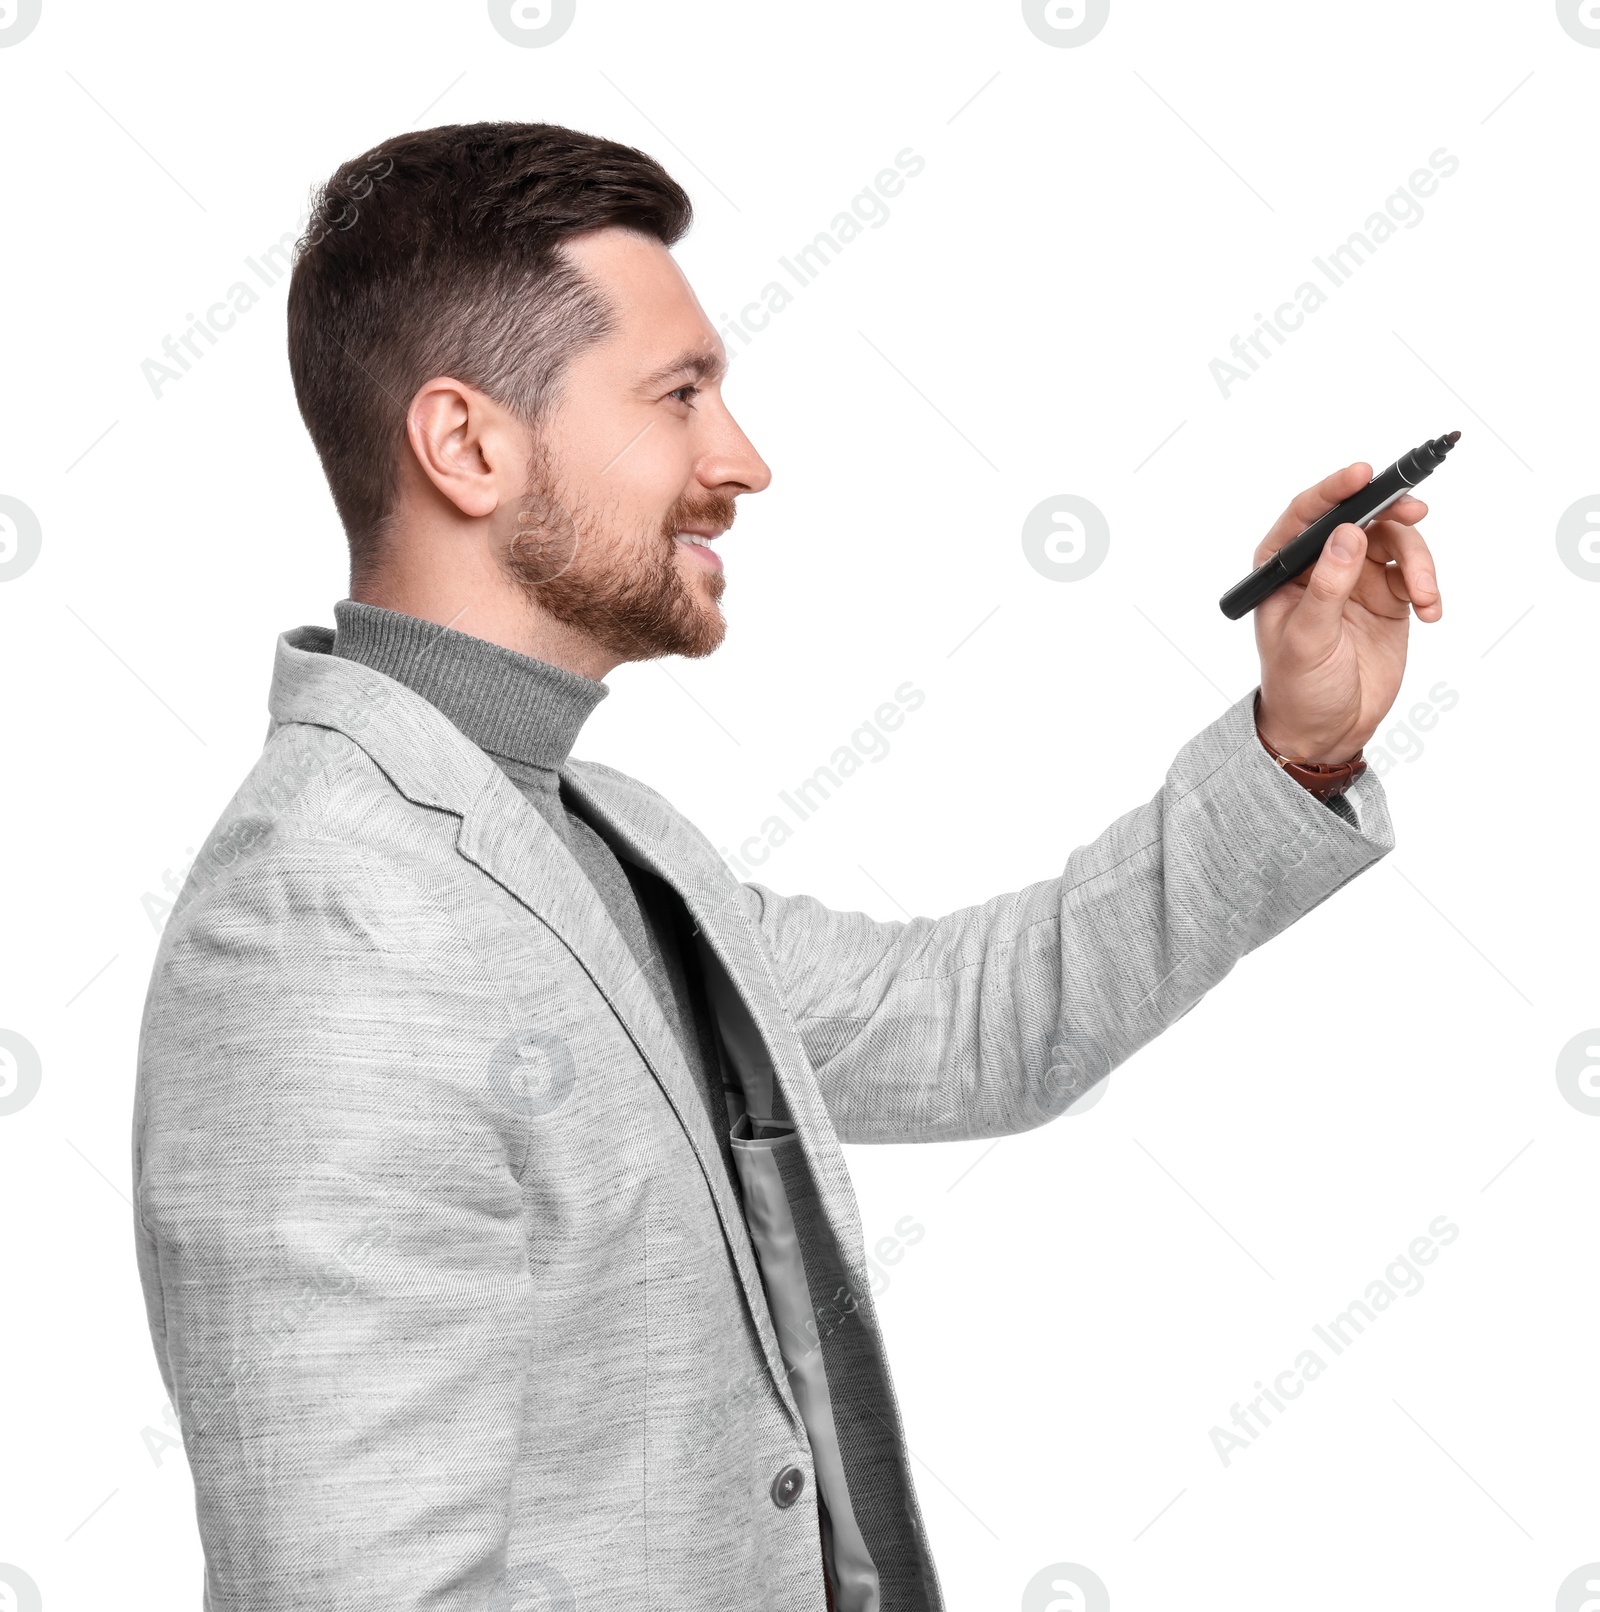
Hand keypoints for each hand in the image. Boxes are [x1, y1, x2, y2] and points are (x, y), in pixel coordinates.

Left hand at [1252, 463, 1441, 763]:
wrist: (1325, 729)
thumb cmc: (1298, 687)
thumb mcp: (1307, 639)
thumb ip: (1327, 587)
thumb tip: (1348, 533)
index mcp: (1282, 569)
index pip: (1305, 516)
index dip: (1334, 490)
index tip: (1363, 474)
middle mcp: (1320, 565)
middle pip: (1361, 517)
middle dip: (1391, 512)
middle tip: (1416, 511)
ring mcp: (1356, 578)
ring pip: (1395, 541)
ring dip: (1418, 562)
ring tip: (1424, 598)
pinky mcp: (1387, 597)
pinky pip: (1414, 572)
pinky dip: (1428, 586)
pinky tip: (1430, 611)